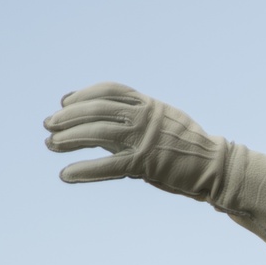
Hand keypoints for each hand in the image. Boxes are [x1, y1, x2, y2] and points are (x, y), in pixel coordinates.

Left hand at [44, 82, 226, 200]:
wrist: (217, 167)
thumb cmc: (190, 147)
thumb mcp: (165, 122)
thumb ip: (137, 119)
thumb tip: (105, 121)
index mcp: (151, 104)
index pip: (109, 90)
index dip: (83, 95)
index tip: (65, 103)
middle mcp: (146, 117)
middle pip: (97, 109)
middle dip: (68, 117)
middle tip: (49, 125)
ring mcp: (146, 139)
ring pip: (98, 133)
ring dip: (69, 138)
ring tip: (51, 144)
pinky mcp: (146, 163)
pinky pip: (108, 166)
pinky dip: (84, 170)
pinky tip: (66, 174)